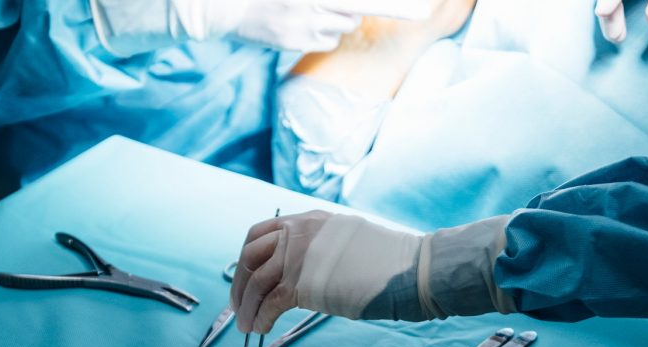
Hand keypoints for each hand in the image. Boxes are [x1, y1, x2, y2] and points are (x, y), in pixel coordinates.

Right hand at [203, 0, 443, 51]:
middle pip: (359, 8)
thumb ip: (331, 1)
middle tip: (409, 9)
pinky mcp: (297, 41)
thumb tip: (353, 12)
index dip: (395, 4)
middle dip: (382, 7)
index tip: (423, 9)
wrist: (223, 6)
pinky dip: (324, 34)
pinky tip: (303, 24)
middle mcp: (313, 1)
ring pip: (346, 25)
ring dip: (340, 18)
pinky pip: (329, 40)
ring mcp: (305, 21)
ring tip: (313, 9)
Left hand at [230, 211, 423, 332]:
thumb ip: (322, 249)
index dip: (247, 257)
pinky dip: (261, 317)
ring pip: (256, 282)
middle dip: (240, 284)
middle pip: (250, 256)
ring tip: (246, 326)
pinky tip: (261, 329)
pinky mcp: (303, 283)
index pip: (260, 232)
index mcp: (309, 221)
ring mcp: (299, 256)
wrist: (410, 271)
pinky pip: (270, 303)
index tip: (245, 277)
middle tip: (238, 306)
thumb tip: (307, 269)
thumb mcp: (347, 242)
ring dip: (247, 307)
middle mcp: (298, 232)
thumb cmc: (389, 264)